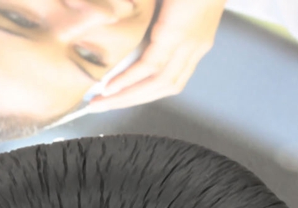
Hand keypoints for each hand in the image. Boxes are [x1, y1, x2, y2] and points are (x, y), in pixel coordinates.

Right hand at [86, 0, 227, 112]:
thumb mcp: (172, 6)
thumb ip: (157, 21)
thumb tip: (129, 29)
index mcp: (197, 41)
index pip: (168, 79)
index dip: (141, 92)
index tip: (116, 98)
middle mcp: (195, 47)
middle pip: (160, 88)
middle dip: (128, 100)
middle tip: (100, 106)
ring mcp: (189, 43)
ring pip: (155, 84)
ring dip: (124, 97)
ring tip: (100, 102)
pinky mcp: (178, 34)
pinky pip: (150, 66)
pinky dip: (128, 79)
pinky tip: (109, 87)